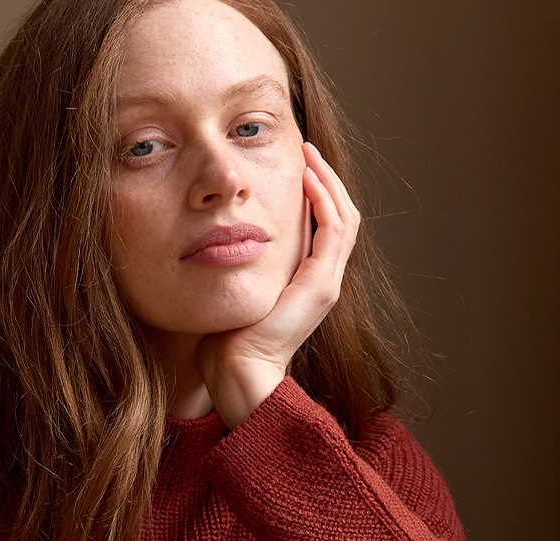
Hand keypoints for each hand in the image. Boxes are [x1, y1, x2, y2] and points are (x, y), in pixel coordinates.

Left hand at [195, 140, 360, 427]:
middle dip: (325, 179)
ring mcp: (327, 283)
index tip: (296, 164)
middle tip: (306, 149)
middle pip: (340, 216)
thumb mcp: (234, 288)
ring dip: (328, 182)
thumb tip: (216, 238)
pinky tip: (307, 178)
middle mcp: (323, 280)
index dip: (315, 192)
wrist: (236, 371)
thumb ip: (237, 264)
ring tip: (309, 154)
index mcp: (306, 281)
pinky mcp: (322, 285)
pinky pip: (334, 230)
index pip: (324, 225)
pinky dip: (324, 200)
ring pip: (344, 217)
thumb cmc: (224, 338)